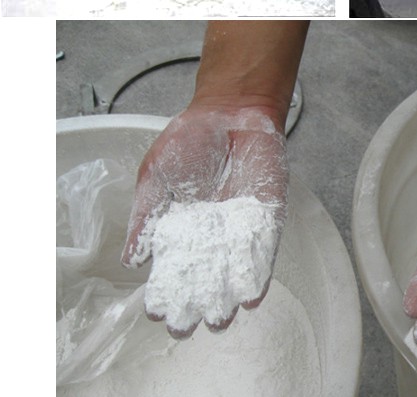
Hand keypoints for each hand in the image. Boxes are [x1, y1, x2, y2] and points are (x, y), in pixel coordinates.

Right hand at [121, 102, 287, 338]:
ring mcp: (240, 230)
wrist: (231, 111)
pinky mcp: (267, 219)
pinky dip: (258, 274)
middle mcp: (210, 237)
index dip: (166, 293)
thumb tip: (133, 260)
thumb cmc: (190, 139)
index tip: (159, 312)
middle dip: (197, 304)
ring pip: (234, 274)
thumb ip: (145, 215)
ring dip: (228, 298)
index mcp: (180, 230)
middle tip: (190, 322)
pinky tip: (250, 295)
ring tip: (220, 318)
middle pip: (204, 281)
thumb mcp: (155, 175)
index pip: (173, 271)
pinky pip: (263, 252)